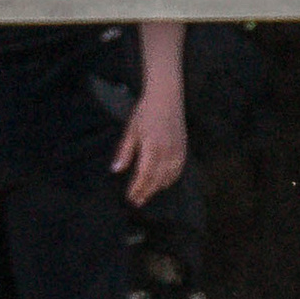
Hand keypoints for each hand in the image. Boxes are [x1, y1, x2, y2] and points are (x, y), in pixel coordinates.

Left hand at [112, 80, 187, 210]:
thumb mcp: (130, 131)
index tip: (130, 198)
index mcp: (152, 147)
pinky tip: (162, 183)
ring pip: (169, 177)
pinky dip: (171, 179)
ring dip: (157, 188)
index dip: (137, 189)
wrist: (166, 97)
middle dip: (146, 192)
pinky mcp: (183, 148)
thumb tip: (116, 170)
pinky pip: (178, 170)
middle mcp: (167, 151)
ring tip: (146, 195)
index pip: (144, 175)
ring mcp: (178, 150)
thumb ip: (125, 152)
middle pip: (157, 179)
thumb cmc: (145, 112)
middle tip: (136, 202)